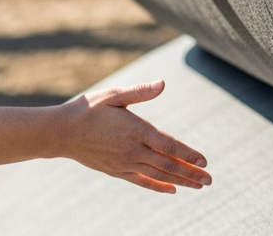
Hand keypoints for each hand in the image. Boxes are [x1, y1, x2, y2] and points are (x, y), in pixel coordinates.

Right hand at [54, 80, 210, 193]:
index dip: (188, 154)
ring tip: (198, 186)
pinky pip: (142, 182)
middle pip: (168, 164)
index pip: (168, 145)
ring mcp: (125, 163)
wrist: (62, 132)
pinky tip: (172, 190)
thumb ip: (140, 92)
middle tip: (210, 180)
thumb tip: (162, 83)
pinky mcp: (117, 171)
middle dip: (191, 173)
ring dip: (180, 181)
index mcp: (135, 129)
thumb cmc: (89, 109)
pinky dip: (158, 187)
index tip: (204, 161)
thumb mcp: (114, 95)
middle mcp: (133, 150)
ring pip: (158, 175)